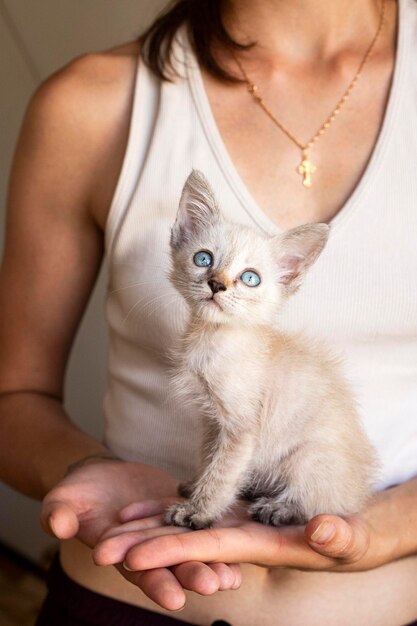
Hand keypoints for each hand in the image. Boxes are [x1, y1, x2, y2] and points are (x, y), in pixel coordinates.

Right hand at [41, 460, 240, 609]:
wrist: (100, 476)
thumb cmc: (77, 494)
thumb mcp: (62, 501)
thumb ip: (59, 514)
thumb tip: (57, 524)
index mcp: (121, 554)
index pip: (141, 574)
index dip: (157, 585)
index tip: (174, 598)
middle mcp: (149, 549)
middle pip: (174, 566)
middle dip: (192, 575)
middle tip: (213, 584)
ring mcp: (168, 530)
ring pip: (192, 550)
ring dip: (213, 562)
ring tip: (233, 575)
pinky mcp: (181, 510)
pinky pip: (201, 521)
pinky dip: (218, 532)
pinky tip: (239, 541)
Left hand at [93, 488, 399, 576]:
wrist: (352, 534)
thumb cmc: (356, 540)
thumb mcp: (354, 539)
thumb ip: (339, 537)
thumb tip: (322, 534)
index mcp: (260, 545)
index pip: (208, 548)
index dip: (172, 551)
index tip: (134, 556)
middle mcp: (240, 538)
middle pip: (185, 541)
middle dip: (143, 546)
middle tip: (100, 547)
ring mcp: (238, 525)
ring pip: (187, 526)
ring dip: (151, 528)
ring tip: (113, 525)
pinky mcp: (241, 513)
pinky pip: (201, 512)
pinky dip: (174, 511)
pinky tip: (153, 507)